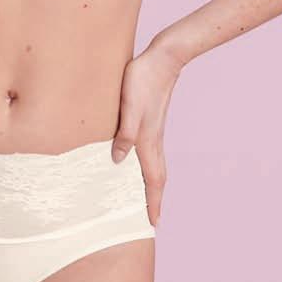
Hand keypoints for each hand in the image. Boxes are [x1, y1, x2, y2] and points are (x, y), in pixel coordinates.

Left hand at [111, 37, 185, 225]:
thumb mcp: (130, 106)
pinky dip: (146, 166)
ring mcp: (154, 131)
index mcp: (149, 140)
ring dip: (150, 185)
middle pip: (157, 178)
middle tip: (151, 219)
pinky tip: (135, 162)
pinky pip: (149, 153)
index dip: (153, 203)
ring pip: (154, 165)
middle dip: (154, 200)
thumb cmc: (143, 79)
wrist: (163, 58)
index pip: (153, 180)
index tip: (153, 224)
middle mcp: (154, 140)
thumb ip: (124, 133)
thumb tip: (118, 161)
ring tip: (143, 198)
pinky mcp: (151, 121)